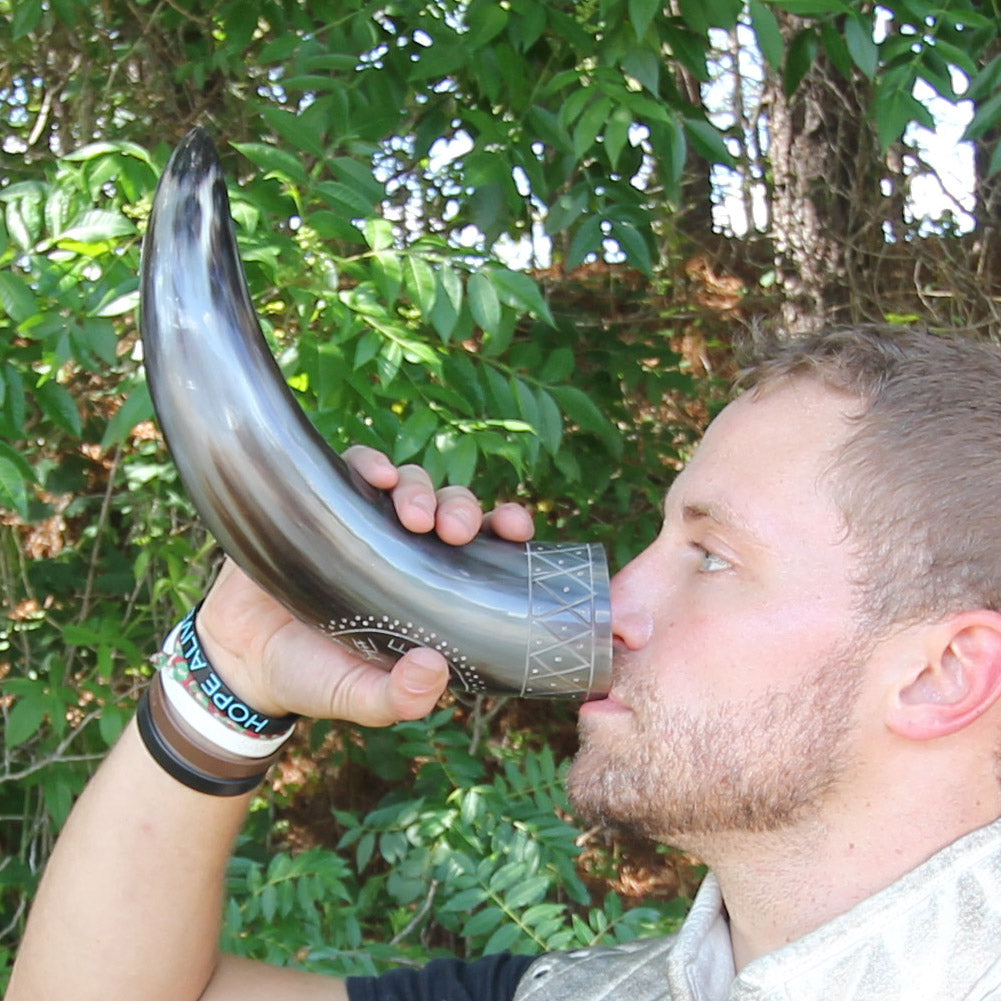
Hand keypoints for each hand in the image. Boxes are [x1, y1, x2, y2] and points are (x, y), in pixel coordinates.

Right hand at [195, 447, 533, 726]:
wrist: (240, 661)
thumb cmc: (314, 678)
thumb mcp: (361, 699)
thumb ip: (399, 699)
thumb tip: (435, 672)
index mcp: (432, 590)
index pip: (483, 549)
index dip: (505, 529)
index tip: (517, 529)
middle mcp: (405, 550)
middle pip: (448, 508)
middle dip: (460, 509)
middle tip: (451, 531)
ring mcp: (364, 523)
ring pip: (408, 483)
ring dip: (418, 488)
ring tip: (411, 513)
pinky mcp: (322, 505)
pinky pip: (353, 469)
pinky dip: (369, 464)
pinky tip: (376, 474)